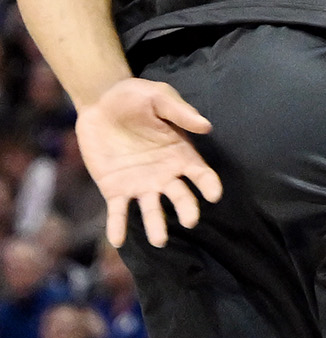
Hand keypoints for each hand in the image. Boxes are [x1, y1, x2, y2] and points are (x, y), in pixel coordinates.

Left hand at [77, 78, 222, 248]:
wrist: (100, 103)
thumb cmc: (135, 97)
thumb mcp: (159, 97)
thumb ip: (180, 112)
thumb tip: (206, 126)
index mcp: (180, 152)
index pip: (200, 173)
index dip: (209, 184)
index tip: (214, 195)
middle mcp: (164, 174)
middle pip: (180, 195)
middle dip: (187, 208)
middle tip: (190, 221)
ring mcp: (139, 184)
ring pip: (151, 209)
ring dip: (156, 226)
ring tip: (159, 241)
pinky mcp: (115, 189)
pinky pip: (118, 212)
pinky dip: (119, 226)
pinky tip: (118, 240)